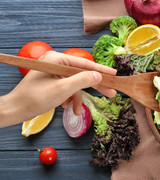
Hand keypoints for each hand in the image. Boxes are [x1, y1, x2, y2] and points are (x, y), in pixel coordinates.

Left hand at [0, 51, 116, 126]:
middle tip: (111, 93)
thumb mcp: (63, 89)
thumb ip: (82, 81)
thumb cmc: (36, 98)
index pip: (84, 63)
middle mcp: (55, 63)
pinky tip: (66, 107)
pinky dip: (69, 98)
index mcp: (56, 59)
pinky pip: (67, 88)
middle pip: (81, 73)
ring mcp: (53, 73)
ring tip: (78, 111)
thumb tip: (98, 76)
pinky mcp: (52, 82)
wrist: (16, 109)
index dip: (101, 70)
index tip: (114, 74)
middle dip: (94, 86)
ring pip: (75, 84)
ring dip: (77, 98)